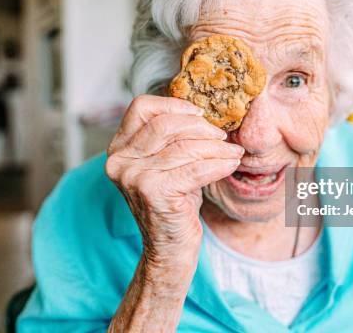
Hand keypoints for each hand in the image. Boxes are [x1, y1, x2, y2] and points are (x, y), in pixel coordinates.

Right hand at [105, 94, 243, 274]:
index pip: (141, 107)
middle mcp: (119, 160)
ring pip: (185, 147)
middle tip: (222, 137)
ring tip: (233, 152)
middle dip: (200, 127)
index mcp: (119, 148)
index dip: (173, 104)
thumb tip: (203, 111)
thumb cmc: (174, 202)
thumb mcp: (167, 164)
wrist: (170, 248)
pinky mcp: (153, 192)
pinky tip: (231, 165)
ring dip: (216, 148)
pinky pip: (196, 168)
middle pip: (166, 124)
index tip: (200, 114)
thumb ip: (172, 138)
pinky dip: (219, 164)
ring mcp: (133, 176)